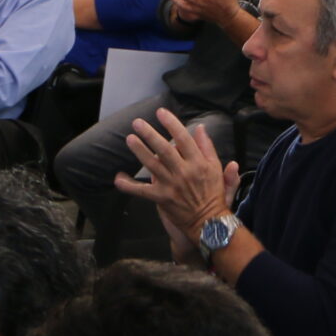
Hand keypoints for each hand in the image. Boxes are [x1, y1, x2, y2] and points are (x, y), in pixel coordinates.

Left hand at [116, 109, 238, 250]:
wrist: (208, 221)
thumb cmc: (213, 194)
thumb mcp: (216, 168)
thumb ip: (207, 147)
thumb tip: (200, 128)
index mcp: (198, 163)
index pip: (183, 139)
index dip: (171, 124)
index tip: (161, 113)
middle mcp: (184, 172)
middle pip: (164, 149)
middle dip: (150, 134)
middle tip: (137, 123)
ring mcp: (171, 185)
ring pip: (152, 165)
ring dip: (139, 151)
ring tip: (130, 139)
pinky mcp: (161, 198)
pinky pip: (142, 191)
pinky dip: (129, 186)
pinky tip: (118, 178)